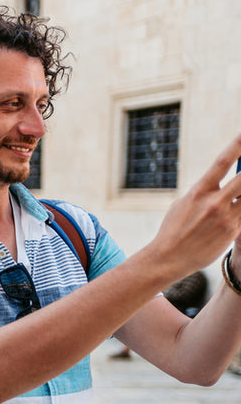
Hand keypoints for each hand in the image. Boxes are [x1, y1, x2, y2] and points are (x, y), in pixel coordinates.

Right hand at [146, 133, 240, 280]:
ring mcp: (226, 218)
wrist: (169, 258)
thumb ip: (204, 191)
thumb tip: (222, 181)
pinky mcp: (233, 232)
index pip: (222, 162)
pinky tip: (236, 209)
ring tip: (237, 195)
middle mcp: (215, 202)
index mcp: (199, 191)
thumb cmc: (174, 228)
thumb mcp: (184, 204)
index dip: (237, 145)